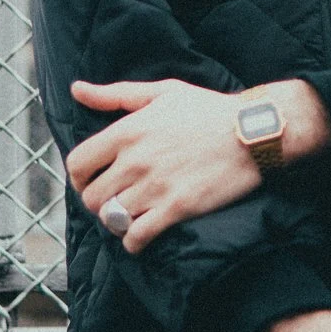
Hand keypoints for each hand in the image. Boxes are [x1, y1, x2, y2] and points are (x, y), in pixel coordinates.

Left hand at [66, 78, 330, 252]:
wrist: (253, 132)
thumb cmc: (209, 110)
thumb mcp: (162, 93)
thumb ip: (115, 95)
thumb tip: (77, 90)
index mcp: (128, 131)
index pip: (77, 164)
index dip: (79, 177)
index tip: (92, 180)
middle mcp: (135, 160)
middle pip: (91, 197)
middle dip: (98, 202)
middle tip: (114, 200)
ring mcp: (155, 187)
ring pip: (111, 219)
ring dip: (116, 222)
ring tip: (129, 216)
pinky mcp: (176, 208)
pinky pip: (136, 237)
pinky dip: (133, 241)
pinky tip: (142, 234)